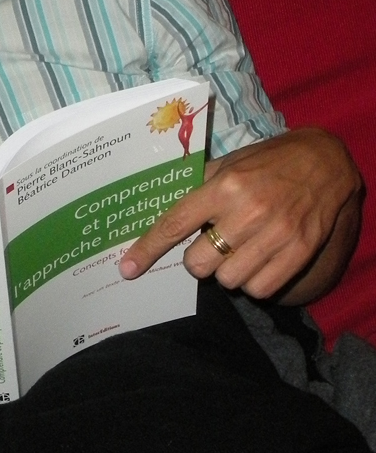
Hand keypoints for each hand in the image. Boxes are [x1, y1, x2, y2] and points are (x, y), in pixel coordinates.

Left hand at [119, 128, 362, 304]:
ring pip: (228, 280)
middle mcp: (247, 211)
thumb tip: (159, 208)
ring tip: (238, 249)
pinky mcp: (299, 253)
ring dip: (226, 271)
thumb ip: (197, 187)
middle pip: (198, 262)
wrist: (324, 163)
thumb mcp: (228, 164)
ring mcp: (276, 234)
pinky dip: (253, 282)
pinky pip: (259, 289)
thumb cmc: (266, 164)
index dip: (148, 249)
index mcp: (223, 186)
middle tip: (210, 243)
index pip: (175, 223)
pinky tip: (258, 260)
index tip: (128, 268)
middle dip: (198, 259)